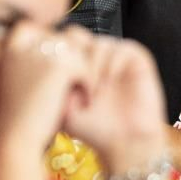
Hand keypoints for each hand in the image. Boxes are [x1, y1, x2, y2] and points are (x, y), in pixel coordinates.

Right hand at [0, 23, 88, 155]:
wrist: (14, 139)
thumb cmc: (14, 117)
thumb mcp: (12, 80)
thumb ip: (26, 60)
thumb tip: (49, 48)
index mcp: (9, 45)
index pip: (33, 28)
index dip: (47, 45)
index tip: (51, 68)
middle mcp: (24, 43)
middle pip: (58, 38)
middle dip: (68, 60)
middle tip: (67, 85)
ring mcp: (41, 51)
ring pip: (75, 50)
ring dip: (80, 71)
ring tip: (76, 93)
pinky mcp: (59, 65)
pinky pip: (84, 67)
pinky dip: (87, 85)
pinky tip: (80, 101)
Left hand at [61, 31, 167, 168]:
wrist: (123, 144)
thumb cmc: (94, 129)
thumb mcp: (62, 105)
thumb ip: (52, 82)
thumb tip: (43, 59)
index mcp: (77, 63)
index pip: (62, 42)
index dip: (58, 56)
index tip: (58, 79)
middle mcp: (96, 57)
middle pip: (77, 34)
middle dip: (73, 56)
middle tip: (74, 81)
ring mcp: (116, 56)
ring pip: (98, 42)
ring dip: (92, 66)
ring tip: (92, 91)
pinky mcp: (137, 59)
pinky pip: (121, 48)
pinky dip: (112, 65)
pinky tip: (108, 84)